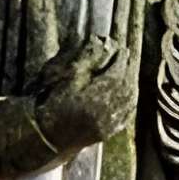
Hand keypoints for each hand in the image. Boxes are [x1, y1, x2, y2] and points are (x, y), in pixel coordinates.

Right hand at [31, 33, 134, 152]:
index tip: (121, 49)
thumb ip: (84, 61)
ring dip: (131, 84)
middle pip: (124, 87)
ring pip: (127, 101)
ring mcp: (107, 125)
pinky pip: (125, 116)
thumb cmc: (52, 106)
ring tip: (130, 70)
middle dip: (128, 69)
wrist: (47, 136)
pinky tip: (130, 93)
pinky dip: (130, 101)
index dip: (120, 61)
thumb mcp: (66, 79)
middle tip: (127, 56)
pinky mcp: (107, 133)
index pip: (115, 76)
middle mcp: (104, 113)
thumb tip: (98, 42)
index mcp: (93, 99)